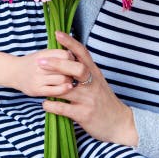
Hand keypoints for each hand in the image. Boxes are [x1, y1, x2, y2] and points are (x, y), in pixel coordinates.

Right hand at [11, 48, 74, 97]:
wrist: (14, 72)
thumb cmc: (32, 63)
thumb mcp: (42, 54)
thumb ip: (56, 54)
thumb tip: (74, 56)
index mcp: (42, 54)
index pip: (64, 55)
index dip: (71, 59)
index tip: (72, 62)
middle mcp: (39, 66)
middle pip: (65, 68)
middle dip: (72, 70)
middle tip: (72, 72)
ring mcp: (37, 78)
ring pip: (62, 79)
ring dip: (69, 80)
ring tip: (68, 79)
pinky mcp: (37, 90)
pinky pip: (56, 91)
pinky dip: (64, 89)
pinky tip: (67, 87)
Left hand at [39, 32, 138, 146]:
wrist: (119, 123)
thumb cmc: (103, 100)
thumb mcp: (97, 81)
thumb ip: (84, 69)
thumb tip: (67, 54)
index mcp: (94, 73)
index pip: (83, 53)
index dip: (70, 42)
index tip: (57, 33)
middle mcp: (92, 84)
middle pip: (77, 69)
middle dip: (58, 64)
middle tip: (40, 61)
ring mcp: (88, 100)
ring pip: (67, 89)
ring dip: (51, 86)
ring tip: (39, 83)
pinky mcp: (83, 114)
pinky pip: (63, 108)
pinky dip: (51, 105)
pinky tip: (45, 104)